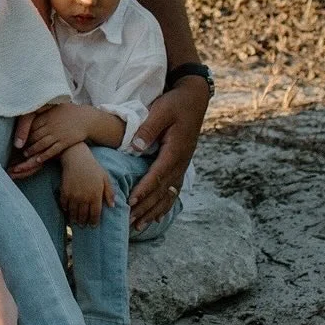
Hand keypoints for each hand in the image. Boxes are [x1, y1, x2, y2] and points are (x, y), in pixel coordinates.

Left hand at [8, 103, 94, 177]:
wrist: (87, 119)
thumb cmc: (69, 111)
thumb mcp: (55, 106)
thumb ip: (42, 108)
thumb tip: (27, 105)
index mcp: (47, 115)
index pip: (30, 124)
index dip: (22, 132)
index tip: (17, 137)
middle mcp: (51, 125)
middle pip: (34, 135)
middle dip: (25, 143)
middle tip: (17, 149)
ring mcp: (58, 134)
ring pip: (41, 144)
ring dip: (32, 150)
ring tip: (26, 154)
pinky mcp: (65, 141)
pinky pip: (52, 150)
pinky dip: (44, 156)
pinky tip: (38, 160)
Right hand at [59, 143, 114, 226]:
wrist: (76, 158)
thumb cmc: (93, 167)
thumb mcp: (105, 178)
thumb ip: (110, 192)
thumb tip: (112, 206)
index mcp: (96, 195)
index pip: (95, 214)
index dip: (94, 222)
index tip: (93, 226)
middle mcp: (84, 198)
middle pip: (83, 215)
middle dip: (83, 222)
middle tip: (83, 225)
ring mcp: (73, 196)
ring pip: (73, 212)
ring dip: (74, 219)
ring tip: (75, 222)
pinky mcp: (64, 192)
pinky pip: (64, 205)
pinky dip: (66, 209)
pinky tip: (67, 211)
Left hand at [128, 77, 208, 228]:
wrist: (194, 99)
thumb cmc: (175, 103)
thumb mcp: (160, 111)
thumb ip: (147, 129)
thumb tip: (135, 148)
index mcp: (175, 150)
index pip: (157, 174)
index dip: (144, 189)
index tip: (131, 202)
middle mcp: (180, 162)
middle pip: (162, 190)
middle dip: (146, 207)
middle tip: (130, 221)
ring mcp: (182, 165)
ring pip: (168, 194)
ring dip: (154, 211)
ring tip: (139, 225)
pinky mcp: (180, 164)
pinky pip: (173, 190)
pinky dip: (164, 205)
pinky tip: (156, 216)